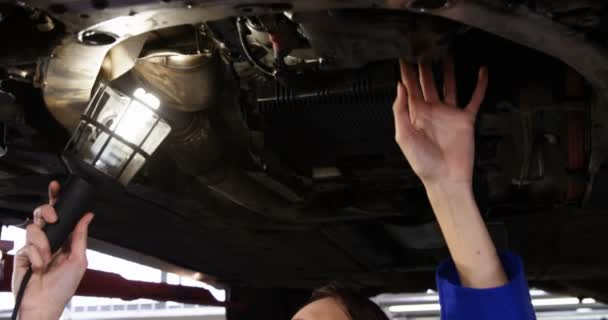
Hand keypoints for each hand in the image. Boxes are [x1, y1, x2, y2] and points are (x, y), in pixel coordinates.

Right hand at [12, 181, 93, 319]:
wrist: (45, 304)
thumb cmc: (63, 287)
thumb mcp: (79, 259)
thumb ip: (80, 236)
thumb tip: (88, 216)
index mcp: (64, 240)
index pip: (60, 216)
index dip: (57, 200)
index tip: (57, 187)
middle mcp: (49, 240)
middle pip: (43, 214)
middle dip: (48, 212)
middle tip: (53, 219)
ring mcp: (34, 246)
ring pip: (34, 227)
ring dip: (44, 244)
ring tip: (48, 259)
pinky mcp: (22, 254)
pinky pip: (28, 245)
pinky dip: (37, 256)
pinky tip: (40, 267)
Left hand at [393, 57, 487, 186]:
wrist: (445, 179)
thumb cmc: (422, 162)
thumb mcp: (404, 136)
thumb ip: (401, 111)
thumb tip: (400, 86)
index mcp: (416, 115)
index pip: (410, 89)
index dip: (407, 73)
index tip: (405, 56)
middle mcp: (432, 111)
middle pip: (428, 83)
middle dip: (425, 67)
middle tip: (424, 48)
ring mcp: (449, 114)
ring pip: (449, 86)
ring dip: (448, 71)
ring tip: (447, 53)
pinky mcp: (465, 119)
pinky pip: (474, 99)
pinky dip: (479, 85)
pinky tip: (482, 72)